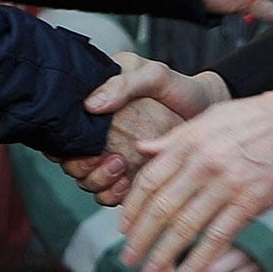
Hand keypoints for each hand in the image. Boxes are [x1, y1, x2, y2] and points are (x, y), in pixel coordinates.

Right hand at [64, 52, 226, 203]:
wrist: (209, 114)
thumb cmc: (180, 90)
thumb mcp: (154, 77)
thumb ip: (123, 85)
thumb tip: (91, 104)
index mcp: (98, 106)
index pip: (63, 130)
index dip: (63, 144)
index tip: (81, 147)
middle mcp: (99, 134)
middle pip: (71, 160)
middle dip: (83, 167)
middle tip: (111, 160)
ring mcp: (112, 157)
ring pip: (88, 181)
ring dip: (98, 182)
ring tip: (121, 170)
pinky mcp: (128, 178)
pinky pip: (108, 195)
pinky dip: (112, 195)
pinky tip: (127, 185)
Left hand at [120, 87, 272, 271]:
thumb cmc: (256, 117)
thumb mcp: (211, 117)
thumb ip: (175, 138)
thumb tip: (143, 149)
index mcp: (190, 140)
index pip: (149, 179)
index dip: (132, 208)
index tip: (123, 228)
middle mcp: (203, 162)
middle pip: (160, 208)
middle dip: (140, 238)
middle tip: (128, 259)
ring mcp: (227, 184)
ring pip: (184, 227)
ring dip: (163, 256)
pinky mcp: (251, 202)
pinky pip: (218, 237)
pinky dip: (199, 260)